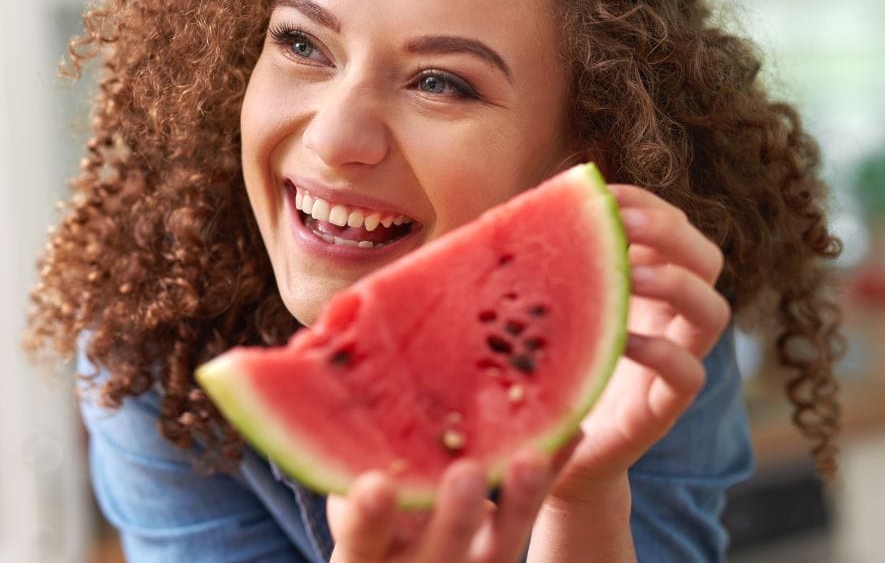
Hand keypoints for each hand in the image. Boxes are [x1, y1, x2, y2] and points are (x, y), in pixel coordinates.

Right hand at [328, 436, 580, 561]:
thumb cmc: (362, 517)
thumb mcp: (342, 499)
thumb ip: (334, 445)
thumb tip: (314, 343)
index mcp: (363, 557)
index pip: (359, 542)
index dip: (366, 517)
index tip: (375, 485)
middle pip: (440, 555)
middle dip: (454, 518)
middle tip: (467, 474)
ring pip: (498, 547)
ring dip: (518, 501)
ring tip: (531, 455)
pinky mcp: (501, 552)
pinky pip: (530, 517)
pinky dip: (550, 477)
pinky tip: (571, 432)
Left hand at [543, 184, 730, 506]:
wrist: (545, 448)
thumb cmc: (544, 364)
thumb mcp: (544, 305)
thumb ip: (545, 262)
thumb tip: (521, 208)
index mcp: (646, 285)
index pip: (673, 228)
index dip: (648, 203)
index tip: (606, 193)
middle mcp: (669, 318)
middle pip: (708, 259)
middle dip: (673, 231)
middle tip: (627, 225)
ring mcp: (675, 360)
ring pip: (715, 312)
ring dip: (679, 284)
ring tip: (636, 274)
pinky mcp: (665, 407)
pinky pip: (690, 375)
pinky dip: (663, 352)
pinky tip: (625, 339)